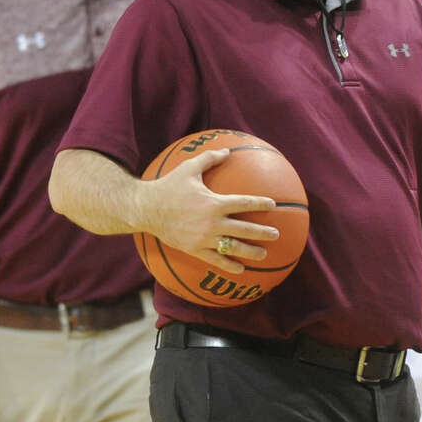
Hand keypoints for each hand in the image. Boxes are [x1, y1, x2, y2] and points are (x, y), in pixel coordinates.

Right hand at [141, 149, 278, 273]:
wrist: (145, 209)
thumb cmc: (168, 186)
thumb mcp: (188, 168)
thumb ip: (209, 159)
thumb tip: (228, 151)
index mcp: (213, 202)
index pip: (243, 202)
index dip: (260, 204)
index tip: (273, 205)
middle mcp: (211, 222)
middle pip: (243, 229)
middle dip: (262, 232)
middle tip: (276, 234)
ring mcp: (202, 238)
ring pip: (232, 247)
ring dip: (250, 252)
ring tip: (264, 254)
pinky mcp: (193, 249)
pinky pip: (214, 259)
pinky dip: (228, 265)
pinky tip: (240, 269)